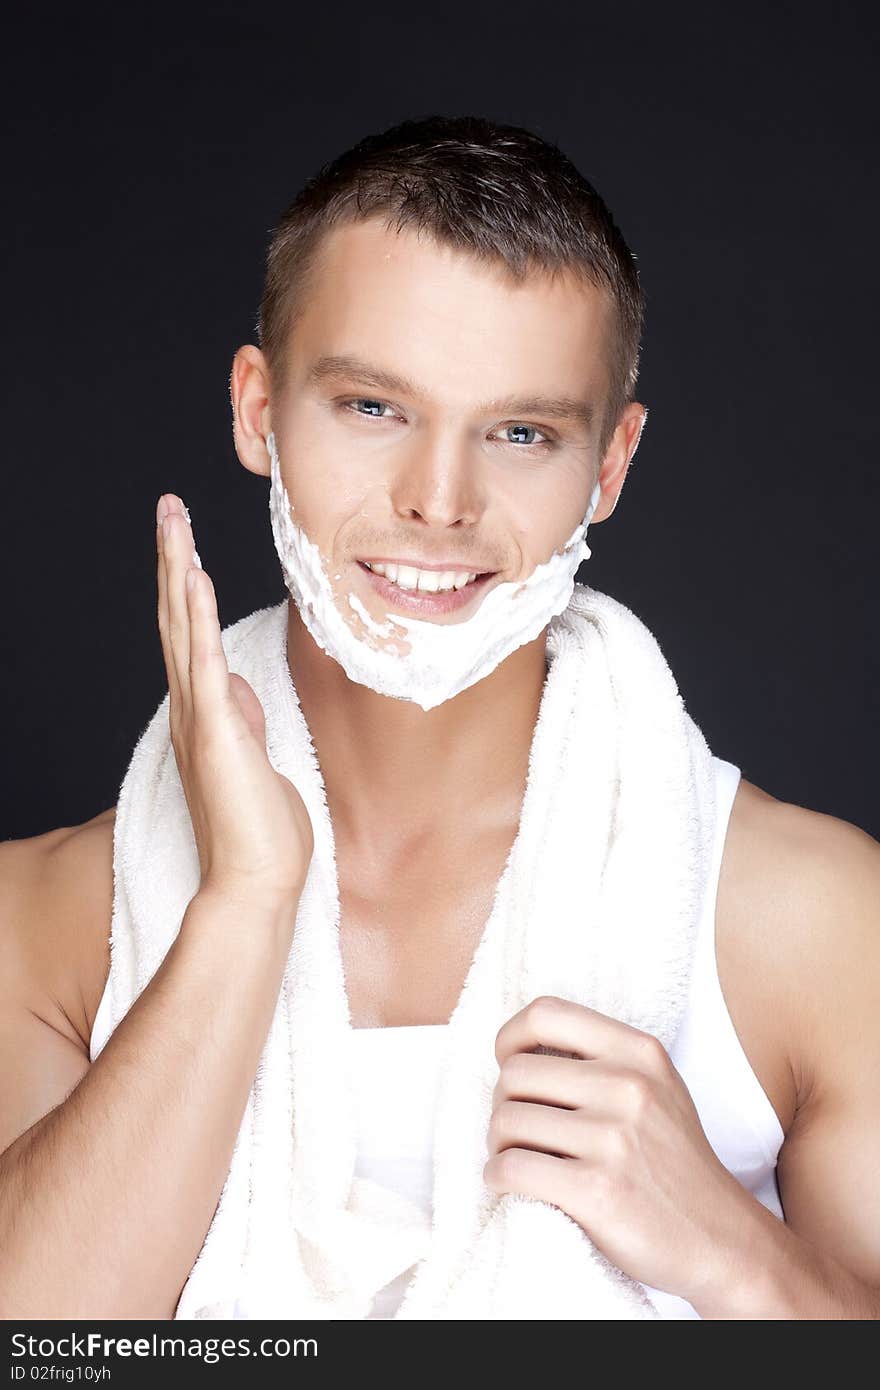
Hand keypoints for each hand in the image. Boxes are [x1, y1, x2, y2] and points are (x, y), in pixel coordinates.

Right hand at [156, 493, 314, 905]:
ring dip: (177, 569)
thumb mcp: (256, 758)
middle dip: (172, 559)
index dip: (183, 586)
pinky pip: (205, 661)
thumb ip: (242, 717)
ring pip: (182, 627)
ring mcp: (201, 717)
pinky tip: (193, 576)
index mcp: (204, 714)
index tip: (185, 544)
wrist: (256, 881)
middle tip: (168, 508)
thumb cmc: (260, 829)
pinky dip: (197, 617)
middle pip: (175, 618)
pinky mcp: (218, 731)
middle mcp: (192, 708)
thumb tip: (236, 682)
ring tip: (173, 519)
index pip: (188, 636)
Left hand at [483, 995, 751, 1303]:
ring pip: (506, 1122)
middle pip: (515, 1073)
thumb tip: (519, 1050)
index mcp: (639, 1052)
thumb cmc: (673, 1162)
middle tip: (516, 1131)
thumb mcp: (656, 1088)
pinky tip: (511, 1184)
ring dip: (498, 1145)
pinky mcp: (597, 1191)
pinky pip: (510, 1169)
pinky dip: (497, 1178)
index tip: (508, 1064)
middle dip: (503, 1104)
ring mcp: (614, 1139)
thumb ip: (602, 1059)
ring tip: (517, 1159)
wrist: (720, 1240)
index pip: (546, 1014)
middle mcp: (628, 1086)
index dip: (510, 1038)